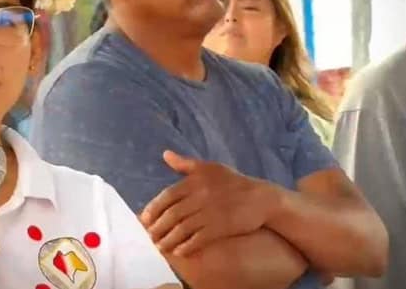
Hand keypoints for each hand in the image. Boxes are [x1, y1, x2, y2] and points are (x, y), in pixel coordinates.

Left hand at [140, 151, 279, 256]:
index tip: (144, 219)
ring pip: (183, 228)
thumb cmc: (233, 182)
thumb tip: (165, 154)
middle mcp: (200, 196)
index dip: (154, 209)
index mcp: (195, 181)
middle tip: (150, 236)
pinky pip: (199, 238)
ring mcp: (211, 212)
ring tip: (161, 246)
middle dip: (158, 227)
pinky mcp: (221, 226)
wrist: (261, 198)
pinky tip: (179, 251)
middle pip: (172, 214)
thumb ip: (185, 164)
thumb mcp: (210, 167)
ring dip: (169, 239)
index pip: (167, 196)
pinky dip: (187, 245)